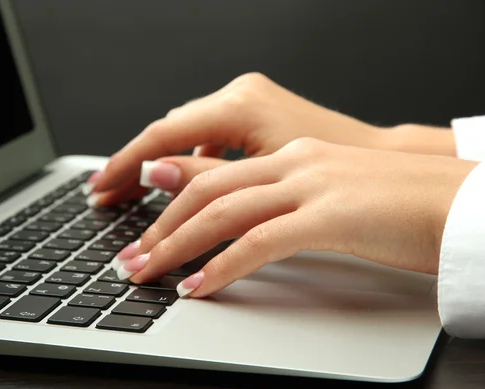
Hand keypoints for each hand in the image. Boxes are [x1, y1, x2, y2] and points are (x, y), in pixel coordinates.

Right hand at [88, 72, 387, 205]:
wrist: (384, 165)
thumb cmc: (339, 173)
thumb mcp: (262, 181)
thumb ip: (204, 176)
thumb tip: (156, 173)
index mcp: (238, 105)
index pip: (162, 135)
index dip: (125, 165)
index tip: (101, 189)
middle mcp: (240, 95)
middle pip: (169, 133)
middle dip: (135, 168)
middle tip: (107, 198)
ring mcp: (248, 103)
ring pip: (186, 134)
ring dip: (160, 166)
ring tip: (133, 196)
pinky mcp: (256, 116)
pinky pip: (208, 136)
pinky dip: (190, 160)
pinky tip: (183, 183)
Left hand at [113, 138, 476, 297]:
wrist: (463, 199)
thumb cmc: (399, 203)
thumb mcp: (327, 194)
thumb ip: (278, 199)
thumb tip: (234, 218)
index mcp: (291, 154)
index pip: (212, 172)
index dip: (168, 200)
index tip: (143, 229)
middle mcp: (293, 161)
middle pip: (204, 190)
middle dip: (159, 226)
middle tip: (130, 258)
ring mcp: (311, 184)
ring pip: (222, 211)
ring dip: (176, 245)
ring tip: (147, 273)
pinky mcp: (331, 215)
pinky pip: (261, 240)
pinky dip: (223, 265)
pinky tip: (199, 286)